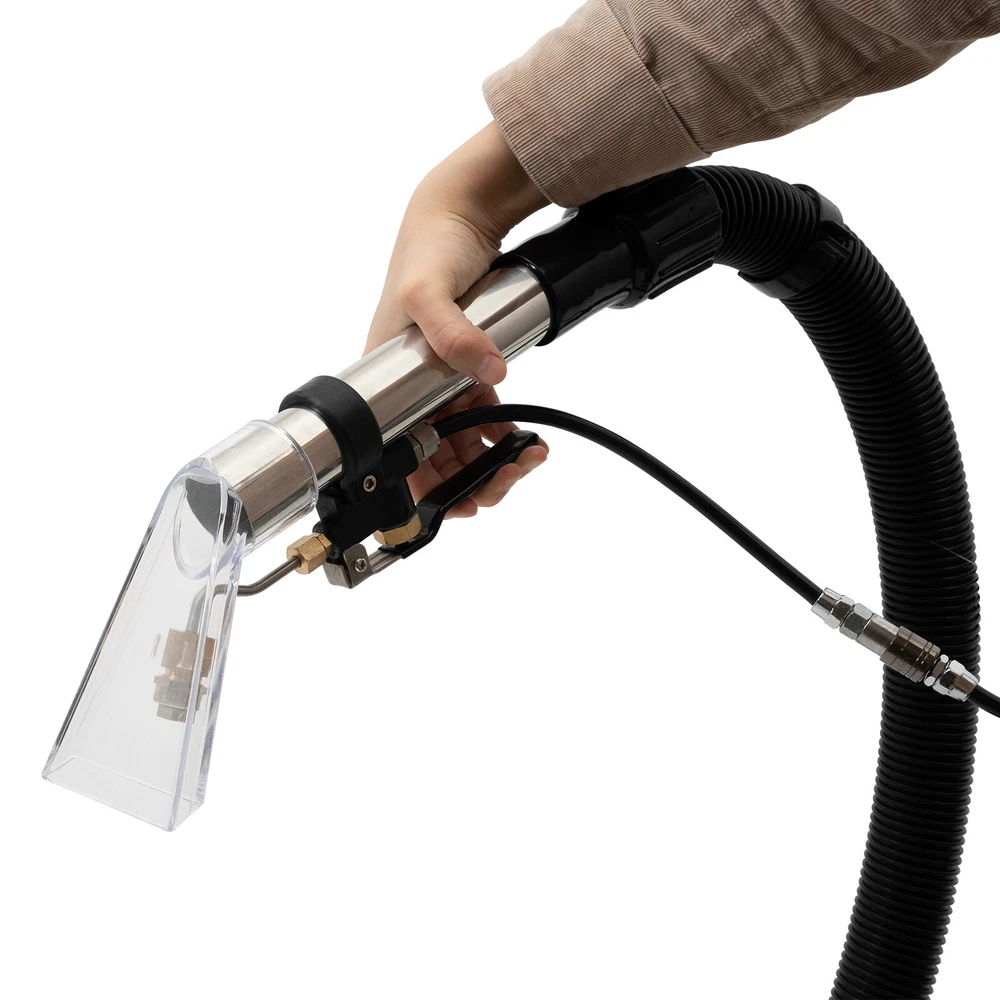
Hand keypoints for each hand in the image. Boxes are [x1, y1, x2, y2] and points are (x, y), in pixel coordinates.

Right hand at [366, 122, 550, 516]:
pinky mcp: (466, 371)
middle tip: (511, 475)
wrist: (459, 213)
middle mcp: (411, 391)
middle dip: (474, 480)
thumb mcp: (427, 290)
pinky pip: (483, 418)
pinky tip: (525, 436)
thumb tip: (488, 371)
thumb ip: (452, 333)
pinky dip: (504, 434)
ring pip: (463, 446)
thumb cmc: (426, 249)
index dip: (430, 487)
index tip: (467, 497)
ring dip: (495, 462)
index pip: (399, 457)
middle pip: (436, 462)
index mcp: (384, 384)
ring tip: (529, 456)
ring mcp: (441, 383)